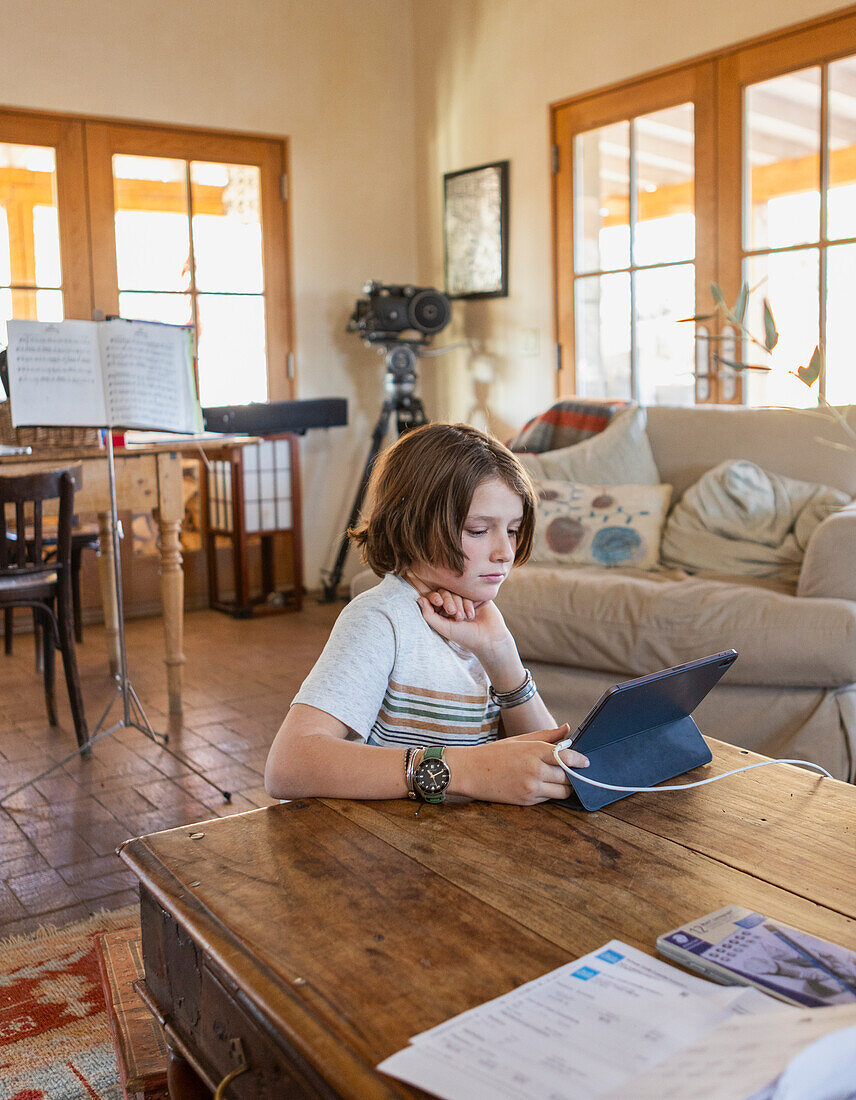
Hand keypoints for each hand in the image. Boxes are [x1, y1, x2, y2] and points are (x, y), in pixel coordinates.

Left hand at [415, 588, 510, 659]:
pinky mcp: (477, 596)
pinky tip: (472, 615)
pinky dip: (468, 604)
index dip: (435, 597)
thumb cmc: (465, 636)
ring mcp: (466, 599)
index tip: (438, 603)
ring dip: (459, 605)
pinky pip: (469, 592)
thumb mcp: (443, 628)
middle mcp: (455, 603)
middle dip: (448, 602)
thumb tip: (419, 599)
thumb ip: (428, 615)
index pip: (435, 597)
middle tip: (455, 614)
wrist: (488, 639)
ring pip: (457, 591)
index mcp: (444, 611)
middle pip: (445, 592)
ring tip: (464, 618)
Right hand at [448, 724, 588, 805]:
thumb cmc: (495, 753)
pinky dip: (551, 793)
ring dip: (565, 786)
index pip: (566, 757)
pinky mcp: (526, 801)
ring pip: (562, 791)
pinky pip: (549, 799)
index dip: (580, 760)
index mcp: (533, 751)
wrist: (470, 772)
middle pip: (568, 776)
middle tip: (574, 771)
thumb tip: (567, 728)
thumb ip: (546, 736)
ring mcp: (530, 787)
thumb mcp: (520, 740)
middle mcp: (534, 770)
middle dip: (573, 774)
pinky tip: (545, 786)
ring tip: (560, 780)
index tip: (585, 762)